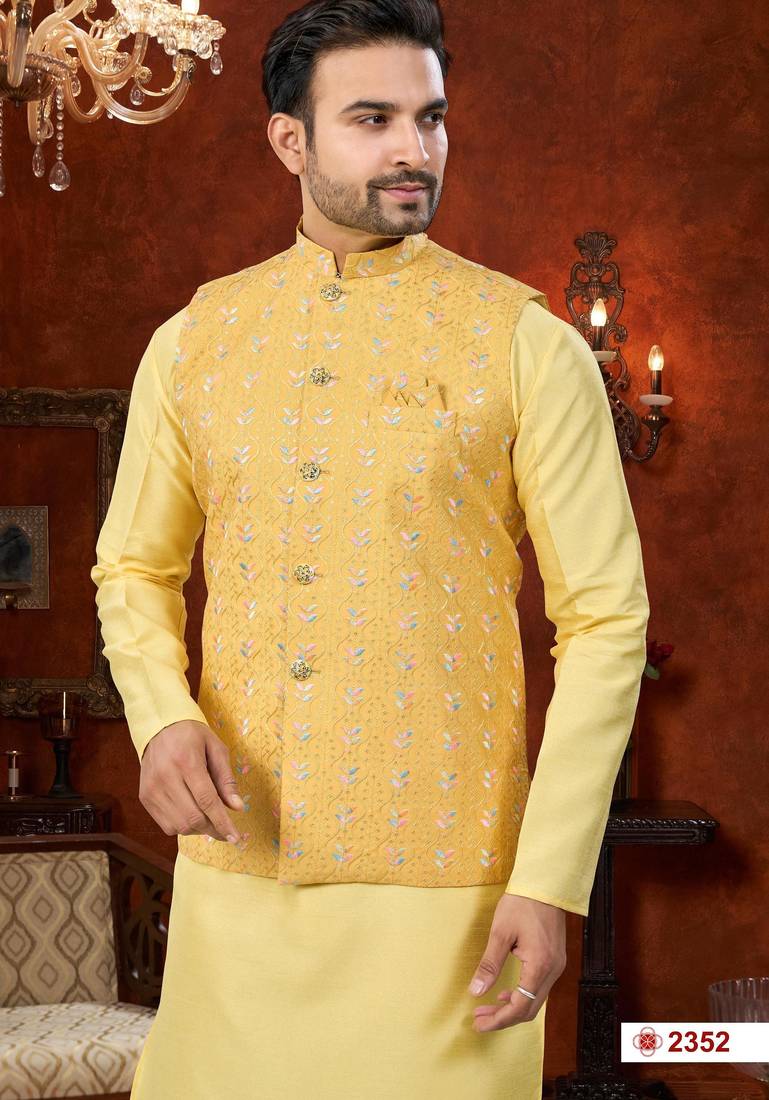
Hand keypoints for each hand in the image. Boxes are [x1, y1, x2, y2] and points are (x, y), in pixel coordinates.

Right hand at [138, 720, 244, 844]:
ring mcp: (152, 789)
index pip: (207, 800)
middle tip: (226, 830)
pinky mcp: (144, 797)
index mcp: (186, 761)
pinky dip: (183, 827)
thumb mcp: (216, 748)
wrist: (159, 727)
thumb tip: (236, 807)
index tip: (235, 838)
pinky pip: (166, 825)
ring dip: (199, 830)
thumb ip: (226, 779)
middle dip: (214, 829)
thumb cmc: (192, 736)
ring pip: (179, 826)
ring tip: (210, 820)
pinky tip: (192, 815)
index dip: (223, 822)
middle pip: (193, 817)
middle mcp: (165, 777)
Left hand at [467, 893, 566, 1031]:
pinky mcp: (555, 960)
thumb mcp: (500, 932)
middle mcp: (553, 971)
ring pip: (535, 1000)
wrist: (546, 884)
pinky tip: (506, 992)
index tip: (479, 1023)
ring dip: (512, 1008)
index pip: (520, 1006)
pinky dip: (522, 995)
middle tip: (479, 1018)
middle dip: (503, 1018)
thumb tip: (475, 992)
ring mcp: (557, 966)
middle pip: (529, 1009)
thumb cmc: (522, 903)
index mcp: (539, 965)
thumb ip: (489, 965)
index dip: (499, 1019)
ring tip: (488, 1007)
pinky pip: (539, 988)